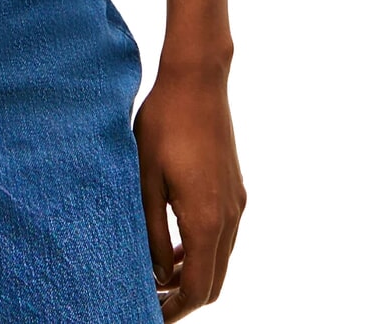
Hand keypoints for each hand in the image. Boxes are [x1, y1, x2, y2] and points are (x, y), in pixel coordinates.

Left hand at [133, 64, 245, 317]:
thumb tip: (156, 273)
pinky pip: (223, 235)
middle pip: (214, 281)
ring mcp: (236, 203)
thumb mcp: (145, 179)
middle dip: (184, 297)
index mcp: (206, 220)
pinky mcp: (235, 188)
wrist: (197, 80)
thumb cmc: (164, 123)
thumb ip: (152, 231)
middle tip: (150, 299)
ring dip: (193, 274)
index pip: (198, 289)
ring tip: (157, 275)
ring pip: (220, 259)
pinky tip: (174, 242)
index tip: (148, 313)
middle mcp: (229, 217)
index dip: (174, 309)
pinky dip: (202, 250)